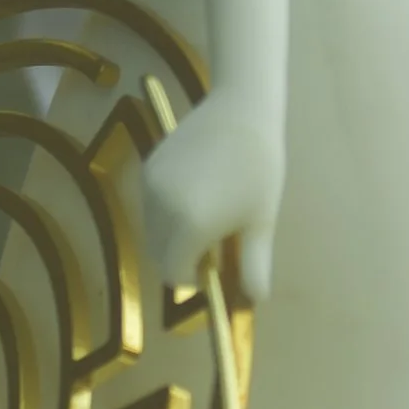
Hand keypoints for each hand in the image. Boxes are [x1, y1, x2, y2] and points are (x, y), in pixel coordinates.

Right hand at [141, 95, 283, 306]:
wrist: (242, 109)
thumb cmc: (260, 168)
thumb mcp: (261, 222)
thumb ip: (256, 266)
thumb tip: (255, 299)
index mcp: (189, 227)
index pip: (175, 274)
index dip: (195, 277)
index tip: (216, 263)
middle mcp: (161, 209)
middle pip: (159, 255)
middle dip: (181, 258)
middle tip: (214, 241)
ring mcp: (150, 187)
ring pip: (152, 231)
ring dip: (172, 235)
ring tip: (207, 213)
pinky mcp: (147, 167)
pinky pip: (149, 206)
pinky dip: (165, 212)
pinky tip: (195, 191)